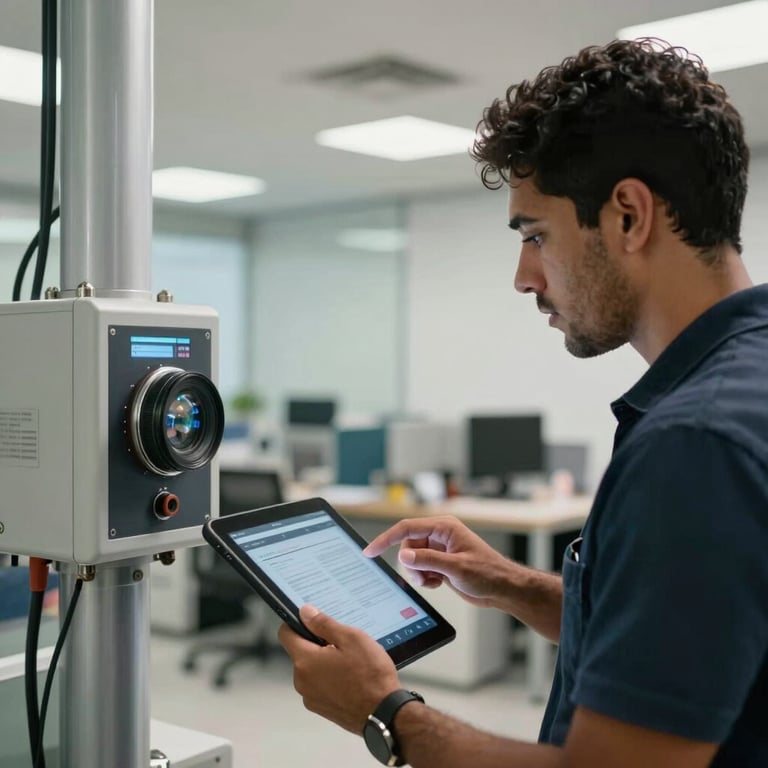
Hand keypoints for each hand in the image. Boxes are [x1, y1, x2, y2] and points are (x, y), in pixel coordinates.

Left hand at [278, 605, 400, 733]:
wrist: (384, 712)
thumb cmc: (370, 677)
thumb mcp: (351, 638)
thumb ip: (324, 624)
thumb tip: (306, 613)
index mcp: (305, 661)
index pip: (286, 634)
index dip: (297, 623)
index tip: (311, 620)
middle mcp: (302, 681)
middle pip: (301, 652)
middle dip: (317, 644)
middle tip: (341, 643)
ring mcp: (311, 697)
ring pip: (311, 669)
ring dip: (325, 662)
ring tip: (350, 662)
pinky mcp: (321, 707)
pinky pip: (319, 685)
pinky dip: (330, 678)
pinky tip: (350, 677)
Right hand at [363, 516, 510, 607]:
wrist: (503, 589)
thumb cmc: (489, 573)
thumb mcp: (456, 568)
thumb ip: (428, 560)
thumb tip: (404, 555)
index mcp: (444, 527)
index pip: (407, 528)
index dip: (386, 539)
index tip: (370, 551)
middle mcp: (440, 535)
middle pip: (408, 546)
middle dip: (412, 565)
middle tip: (425, 578)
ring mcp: (440, 549)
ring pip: (413, 560)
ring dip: (419, 574)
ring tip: (435, 581)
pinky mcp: (441, 562)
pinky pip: (421, 569)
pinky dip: (425, 579)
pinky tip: (439, 583)